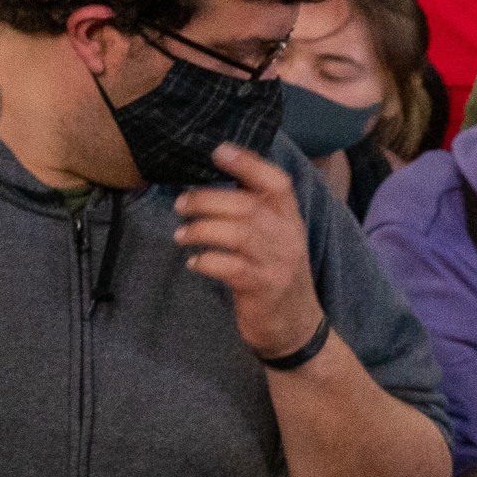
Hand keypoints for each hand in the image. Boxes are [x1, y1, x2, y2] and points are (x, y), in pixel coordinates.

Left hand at [175, 142, 319, 355]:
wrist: (295, 325)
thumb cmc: (274, 273)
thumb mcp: (274, 239)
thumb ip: (253, 213)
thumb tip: (207, 185)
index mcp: (290, 219)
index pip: (278, 183)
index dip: (249, 164)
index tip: (219, 151)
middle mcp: (288, 237)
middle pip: (247, 206)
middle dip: (207, 200)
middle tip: (180, 204)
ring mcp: (277, 263)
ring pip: (237, 234)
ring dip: (200, 230)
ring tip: (182, 235)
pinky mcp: (262, 287)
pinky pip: (229, 267)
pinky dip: (206, 261)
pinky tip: (194, 263)